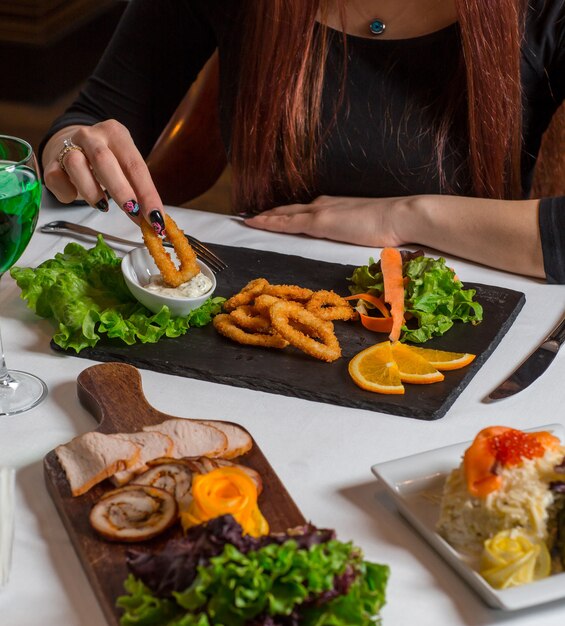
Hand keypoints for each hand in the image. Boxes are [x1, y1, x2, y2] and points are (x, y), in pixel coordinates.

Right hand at [43, 121, 165, 233]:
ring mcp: (68, 146)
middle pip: (104, 160)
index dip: (147, 193)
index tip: (156, 217)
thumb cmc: (109, 162)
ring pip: (76, 164)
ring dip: (92, 191)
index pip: (135, 165)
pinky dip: (67, 193)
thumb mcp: (127, 169)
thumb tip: (153, 221)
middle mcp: (91, 136)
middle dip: (121, 190)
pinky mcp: (52, 163)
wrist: (74, 146)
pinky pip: (56, 178)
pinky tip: (75, 197)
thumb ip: (138, 191)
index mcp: (116, 134)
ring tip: (103, 206)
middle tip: (133, 212)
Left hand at [243, 195, 404, 246]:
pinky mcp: (319, 221)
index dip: (287, 214)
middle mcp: (323, 205)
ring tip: (246, 221)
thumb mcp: (368, 229)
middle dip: (270, 214)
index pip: (304, 211)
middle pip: (290, 210)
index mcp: (335, 207)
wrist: (400, 216)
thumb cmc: (391, 226)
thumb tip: (355, 239)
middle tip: (250, 217)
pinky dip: (269, 222)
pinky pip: (287, 222)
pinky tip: (255, 223)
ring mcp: (320, 212)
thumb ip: (356, 232)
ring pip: (284, 214)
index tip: (273, 216)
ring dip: (265, 217)